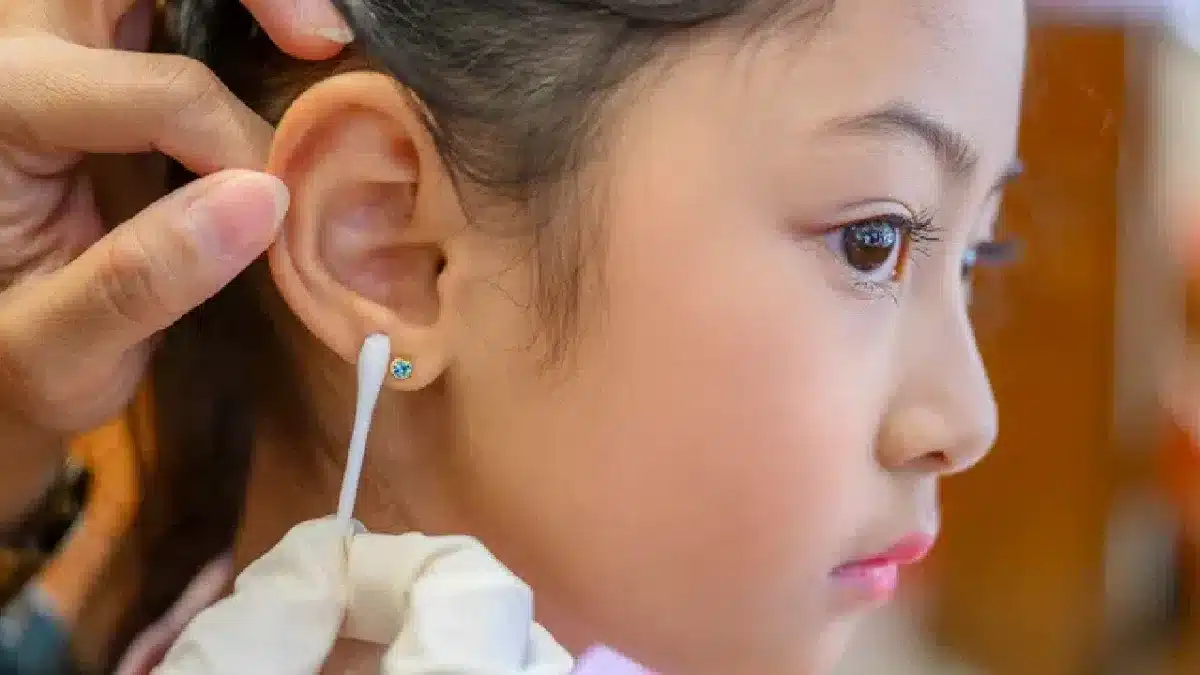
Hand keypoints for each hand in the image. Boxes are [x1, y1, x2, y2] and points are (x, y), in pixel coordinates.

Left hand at [0, 0, 345, 519]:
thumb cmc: (10, 366)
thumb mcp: (58, 355)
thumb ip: (143, 280)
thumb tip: (270, 196)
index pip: (164, 92)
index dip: (247, 149)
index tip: (288, 220)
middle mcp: (11, 59)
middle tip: (323, 45)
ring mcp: (42, 53)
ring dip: (238, 2)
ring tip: (310, 42)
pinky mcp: (77, 67)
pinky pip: (154, 10)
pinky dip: (223, 21)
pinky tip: (273, 54)